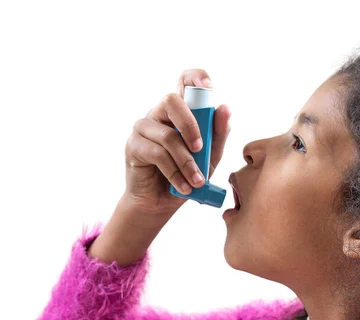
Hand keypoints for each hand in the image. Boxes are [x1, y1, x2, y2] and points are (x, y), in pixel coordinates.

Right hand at [124, 69, 231, 215]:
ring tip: (197, 181)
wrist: (162, 204)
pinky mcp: (133, 145)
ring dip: (187, 162)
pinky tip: (184, 186)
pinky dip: (175, 172)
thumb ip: (218, 133)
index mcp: (181, 111)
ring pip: (168, 135)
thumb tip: (226, 108)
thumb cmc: (187, 175)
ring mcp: (144, 127)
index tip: (209, 88)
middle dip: (191, 125)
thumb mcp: (210, 156)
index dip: (196, 77)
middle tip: (201, 149)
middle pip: (171, 100)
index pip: (185, 80)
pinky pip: (157, 154)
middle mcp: (160, 113)